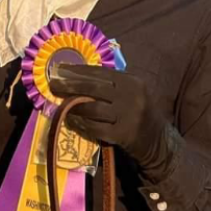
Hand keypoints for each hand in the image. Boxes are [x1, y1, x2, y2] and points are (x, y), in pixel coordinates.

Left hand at [49, 64, 173, 175]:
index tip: (59, 69)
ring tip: (61, 104)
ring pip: (92, 108)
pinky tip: (71, 120)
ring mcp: (127, 116)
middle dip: (69, 86)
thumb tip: (75, 75)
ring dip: (72, 106)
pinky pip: (95, 127)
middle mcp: (131, 96)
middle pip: (93, 89)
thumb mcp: (130, 92)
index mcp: (131, 81)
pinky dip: (81, 123)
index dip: (77, 70)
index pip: (99, 72)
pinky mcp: (122, 134)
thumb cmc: (137, 112)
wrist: (158, 141)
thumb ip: (109, 83)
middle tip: (53, 85)